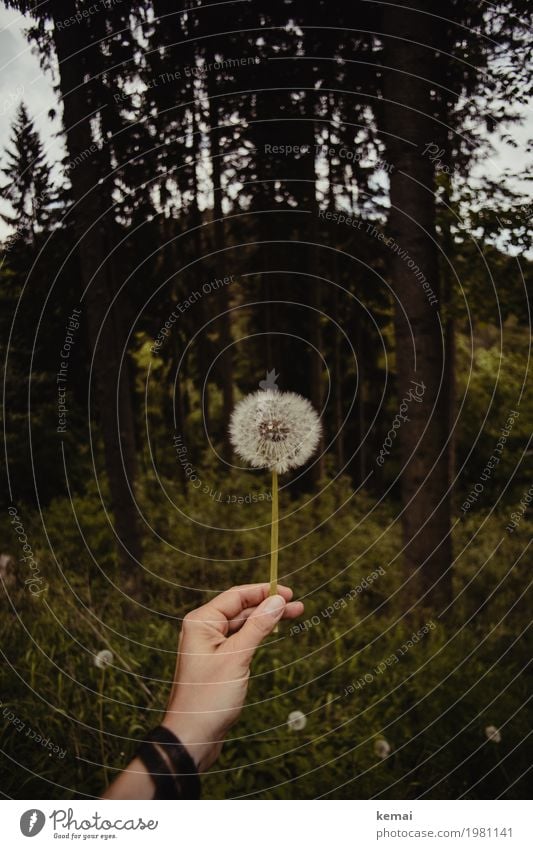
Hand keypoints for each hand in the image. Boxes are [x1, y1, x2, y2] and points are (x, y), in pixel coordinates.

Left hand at [162, 583, 303, 771]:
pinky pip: (240, 640)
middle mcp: (203, 630)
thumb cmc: (208, 698)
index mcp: (201, 622)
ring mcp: (210, 646)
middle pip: (241, 609)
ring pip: (242, 624)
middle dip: (269, 606)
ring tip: (293, 616)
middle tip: (298, 606)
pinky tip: (272, 633)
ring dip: (266, 620)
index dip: (264, 591)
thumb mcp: (237, 658)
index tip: (288, 592)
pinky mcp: (218, 661)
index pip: (236, 596)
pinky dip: (257, 635)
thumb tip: (277, 601)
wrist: (192, 737)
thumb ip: (258, 627)